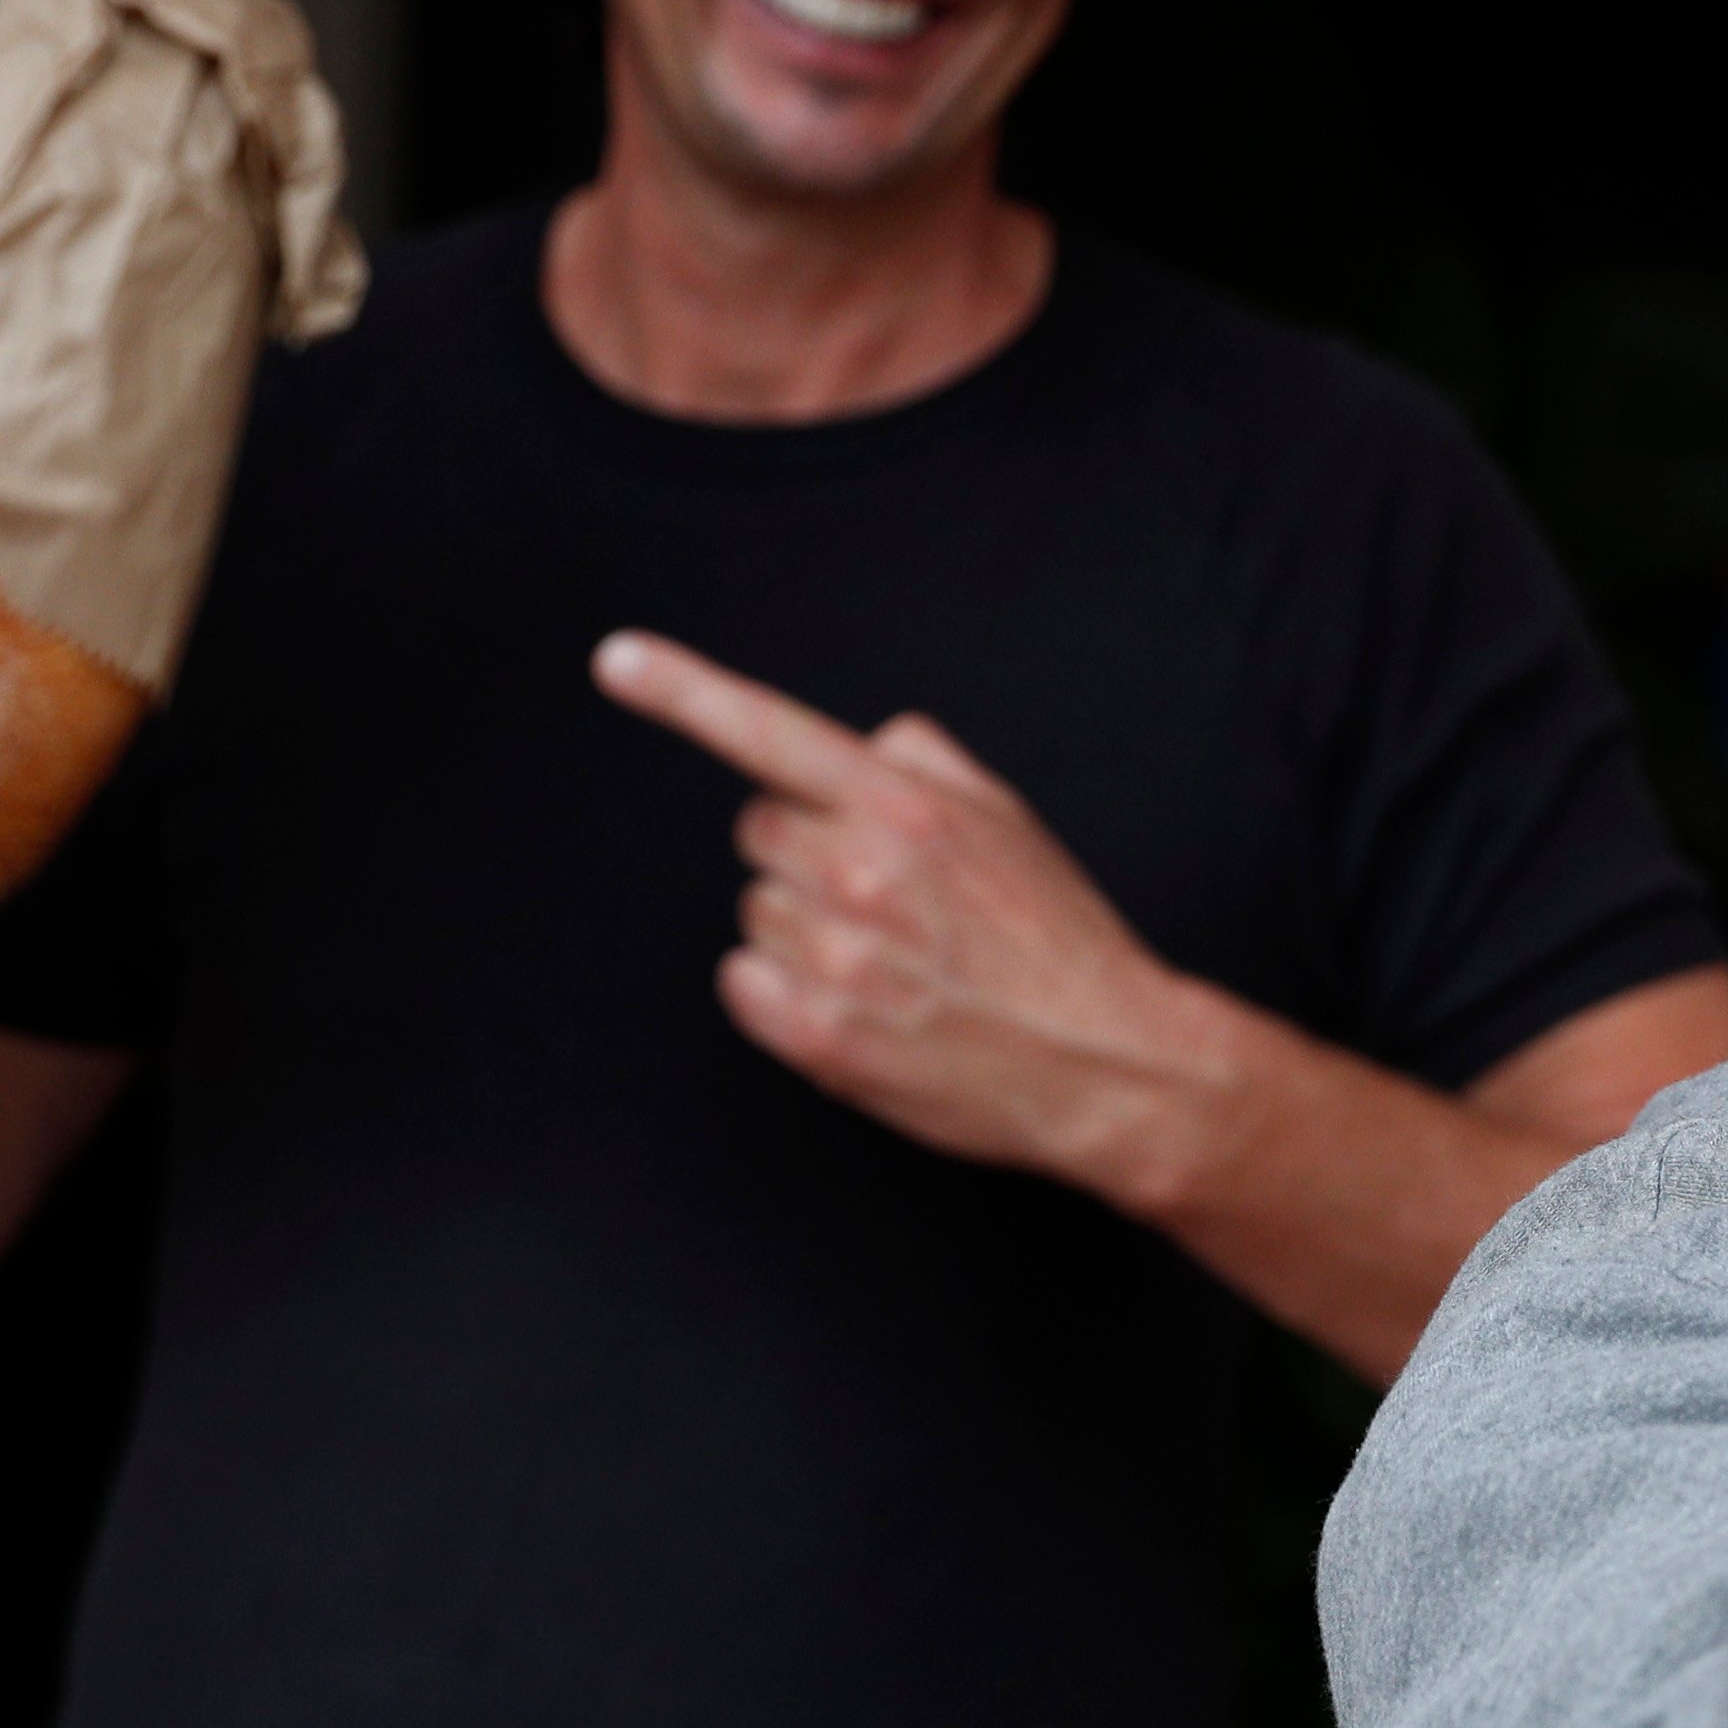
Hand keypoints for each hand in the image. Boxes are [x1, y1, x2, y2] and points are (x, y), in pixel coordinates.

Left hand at [590, 630, 1241, 1196]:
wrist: (1110, 1067)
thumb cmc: (1062, 942)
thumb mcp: (1011, 821)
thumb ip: (924, 764)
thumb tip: (859, 744)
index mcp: (907, 808)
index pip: (774, 733)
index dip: (684, 691)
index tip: (617, 660)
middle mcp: (862, 874)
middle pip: (759, 831)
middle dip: (806, 853)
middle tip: (886, 899)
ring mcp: (836, 959)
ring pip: (757, 911)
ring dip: (804, 930)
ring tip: (893, 964)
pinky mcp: (818, 1037)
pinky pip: (742, 982)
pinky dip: (780, 991)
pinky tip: (856, 1005)